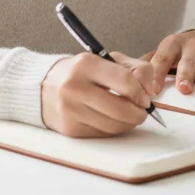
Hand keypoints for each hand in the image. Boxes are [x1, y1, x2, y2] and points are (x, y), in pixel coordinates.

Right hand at [40, 52, 156, 137]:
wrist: (44, 87)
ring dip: (129, 123)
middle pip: (121, 109)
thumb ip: (134, 68)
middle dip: (139, 112)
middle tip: (143, 110)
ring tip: (130, 114)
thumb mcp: (107, 60)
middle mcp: (75, 87)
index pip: (125, 81)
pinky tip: (114, 119)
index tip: (146, 96)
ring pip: (114, 125)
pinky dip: (114, 129)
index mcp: (86, 64)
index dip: (142, 92)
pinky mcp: (70, 129)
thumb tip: (151, 90)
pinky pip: (103, 134)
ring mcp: (71, 110)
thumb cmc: (82, 72)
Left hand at [141, 29, 194, 95]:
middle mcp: (194, 46)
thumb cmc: (181, 51)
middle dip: (185, 73)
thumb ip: (148, 64)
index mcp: (173, 45)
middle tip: (183, 89)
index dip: (157, 73)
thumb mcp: (165, 52)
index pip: (162, 58)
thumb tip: (124, 76)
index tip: (152, 89)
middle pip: (189, 59)